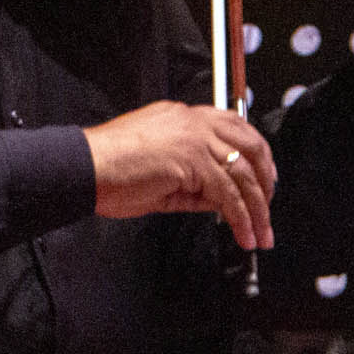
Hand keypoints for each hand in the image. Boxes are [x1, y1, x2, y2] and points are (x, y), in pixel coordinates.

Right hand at [83, 101, 276, 251]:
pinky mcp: (192, 161)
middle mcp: (193, 122)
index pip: (234, 127)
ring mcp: (194, 139)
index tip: (264, 179)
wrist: (85, 168)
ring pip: (243, 174)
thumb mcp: (161, 175)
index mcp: (184, 117)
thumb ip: (194, 183)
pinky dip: (241, 218)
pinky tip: (244, 235)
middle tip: (268, 208)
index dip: (256, 154)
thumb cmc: (110, 170)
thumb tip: (221, 201)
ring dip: (257, 209)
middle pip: (250, 145)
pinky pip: (227, 194)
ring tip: (261, 234)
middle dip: (266, 179)